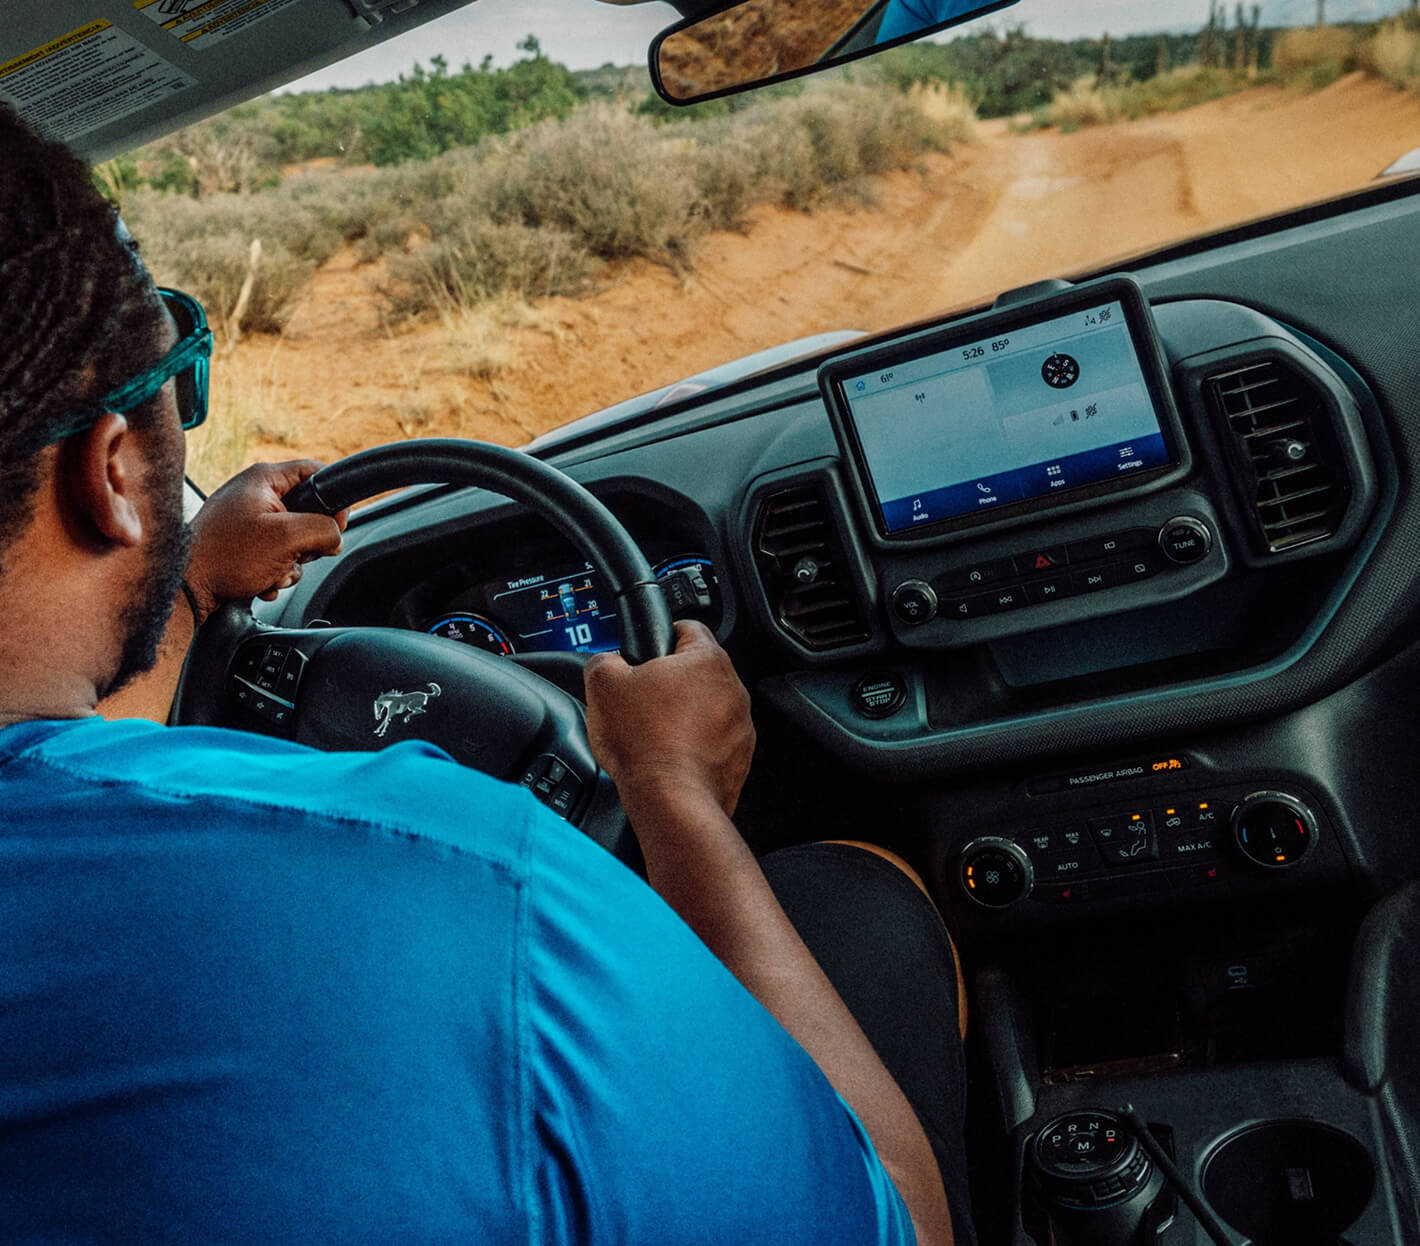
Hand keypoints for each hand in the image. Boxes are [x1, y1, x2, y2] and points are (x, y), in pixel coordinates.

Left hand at [185, 461, 347, 618]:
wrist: (186, 588)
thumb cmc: (226, 556)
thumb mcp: (288, 538)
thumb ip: (324, 530)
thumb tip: (335, 537)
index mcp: (264, 479)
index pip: (316, 472)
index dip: (334, 500)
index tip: (336, 526)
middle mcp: (253, 494)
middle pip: (306, 511)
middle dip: (308, 542)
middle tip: (297, 554)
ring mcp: (245, 519)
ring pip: (292, 539)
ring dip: (291, 563)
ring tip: (273, 572)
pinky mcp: (240, 543)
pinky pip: (274, 555)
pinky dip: (274, 571)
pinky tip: (261, 581)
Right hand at [584, 620, 754, 817]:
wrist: (670, 800)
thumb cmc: (645, 744)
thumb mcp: (603, 684)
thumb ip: (604, 659)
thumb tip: (607, 662)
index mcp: (706, 660)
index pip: (687, 628)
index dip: (660, 637)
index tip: (646, 653)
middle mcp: (732, 688)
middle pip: (697, 672)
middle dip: (669, 682)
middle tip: (642, 699)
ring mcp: (741, 726)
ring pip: (707, 708)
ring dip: (684, 715)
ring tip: (654, 733)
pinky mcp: (740, 758)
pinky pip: (714, 741)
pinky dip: (695, 745)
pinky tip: (669, 755)